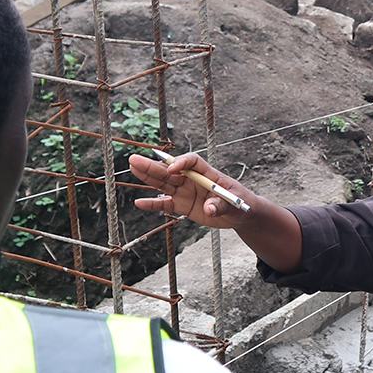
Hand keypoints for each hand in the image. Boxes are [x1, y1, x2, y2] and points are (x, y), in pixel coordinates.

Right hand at [129, 151, 257, 228]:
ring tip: (132, 167)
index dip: (181, 163)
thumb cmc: (240, 203)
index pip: (192, 162)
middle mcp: (193, 180)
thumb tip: (209, 209)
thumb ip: (220, 205)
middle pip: (171, 170)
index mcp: (208, 174)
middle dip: (153, 166)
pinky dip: (153, 204)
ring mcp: (186, 192)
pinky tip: (139, 202)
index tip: (172, 170)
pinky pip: (165, 204)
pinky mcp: (182, 206)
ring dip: (148, 176)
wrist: (239, 213)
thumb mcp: (235, 203)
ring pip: (164, 183)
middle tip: (134, 159)